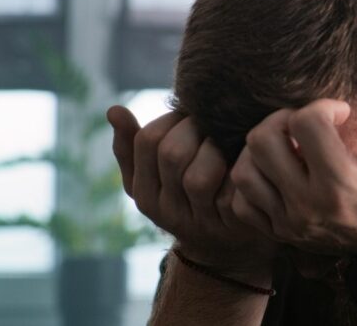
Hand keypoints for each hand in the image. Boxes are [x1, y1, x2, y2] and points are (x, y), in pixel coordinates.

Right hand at [106, 106, 278, 275]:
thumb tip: (113, 110)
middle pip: (172, 155)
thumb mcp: (154, 176)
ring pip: (198, 178)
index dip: (172, 119)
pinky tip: (242, 156)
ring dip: (215, 149)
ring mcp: (199, 222)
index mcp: (145, 194)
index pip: (148, 141)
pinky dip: (237, 169)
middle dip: (195, 128)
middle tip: (210, 121)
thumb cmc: (187, 197)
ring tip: (224, 139)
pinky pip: (230, 192)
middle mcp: (167, 211)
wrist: (225, 247)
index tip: (188, 115)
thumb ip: (132, 145)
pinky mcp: (231, 225)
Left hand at [230, 92, 356, 254]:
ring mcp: (288, 223)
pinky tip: (279, 170)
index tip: (340, 113)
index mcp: (343, 185)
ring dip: (263, 148)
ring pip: (244, 169)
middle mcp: (308, 206)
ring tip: (291, 146)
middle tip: (307, 124)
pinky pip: (240, 201)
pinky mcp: (278, 233)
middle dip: (283, 120)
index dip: (322, 106)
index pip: (305, 123)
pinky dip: (253, 179)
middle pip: (262, 141)